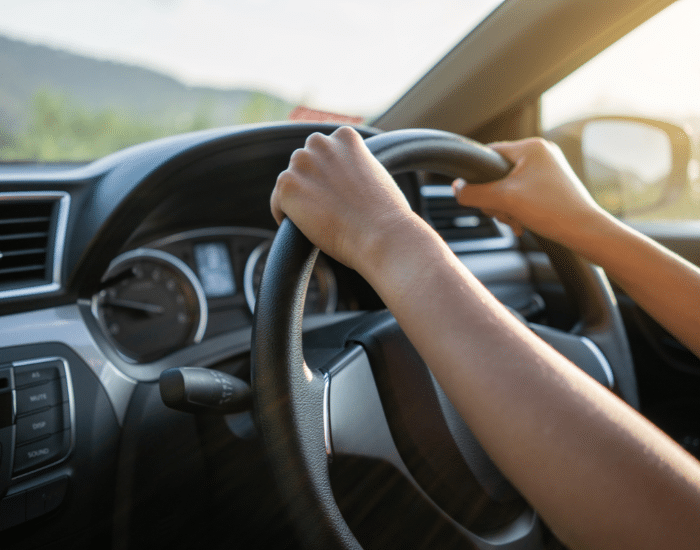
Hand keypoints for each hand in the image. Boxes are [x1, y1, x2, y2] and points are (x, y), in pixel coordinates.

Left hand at [271, 126, 416, 272]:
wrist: (381, 235)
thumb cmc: (386, 215)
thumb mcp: (375, 175)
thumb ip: (354, 167)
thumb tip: (342, 180)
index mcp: (345, 136)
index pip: (324, 152)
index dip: (329, 176)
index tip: (337, 194)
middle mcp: (320, 143)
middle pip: (304, 163)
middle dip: (311, 183)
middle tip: (328, 210)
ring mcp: (301, 163)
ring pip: (290, 183)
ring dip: (300, 200)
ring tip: (320, 220)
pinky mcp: (286, 185)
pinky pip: (278, 203)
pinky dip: (287, 217)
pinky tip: (306, 229)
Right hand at [452, 138, 604, 243]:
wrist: (586, 232)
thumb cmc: (551, 210)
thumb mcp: (504, 200)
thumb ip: (474, 193)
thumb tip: (456, 188)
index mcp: (531, 147)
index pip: (489, 154)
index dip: (478, 176)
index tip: (478, 196)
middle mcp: (542, 153)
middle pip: (498, 173)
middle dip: (495, 198)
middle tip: (503, 213)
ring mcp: (549, 170)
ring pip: (509, 187)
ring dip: (506, 207)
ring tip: (515, 221)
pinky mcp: (553, 186)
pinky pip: (523, 194)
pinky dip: (518, 209)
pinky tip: (522, 224)